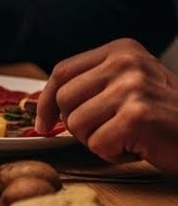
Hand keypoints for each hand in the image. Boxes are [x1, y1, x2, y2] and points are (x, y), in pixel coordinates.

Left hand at [36, 39, 177, 172]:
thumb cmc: (166, 118)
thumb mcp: (129, 87)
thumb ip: (91, 87)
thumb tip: (40, 103)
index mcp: (121, 51)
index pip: (62, 71)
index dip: (46, 101)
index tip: (44, 123)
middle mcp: (126, 63)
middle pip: (65, 99)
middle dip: (78, 125)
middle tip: (108, 132)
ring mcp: (132, 87)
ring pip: (77, 124)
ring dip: (97, 141)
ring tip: (127, 137)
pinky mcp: (137, 116)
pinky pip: (97, 143)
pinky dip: (113, 154)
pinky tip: (138, 147)